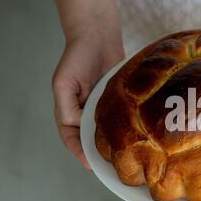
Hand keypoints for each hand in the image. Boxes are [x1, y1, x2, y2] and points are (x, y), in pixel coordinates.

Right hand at [52, 31, 123, 168]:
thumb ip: (68, 107)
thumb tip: (80, 126)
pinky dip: (125, 127)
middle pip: (90, 138)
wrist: (98, 35)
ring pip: (106, 131)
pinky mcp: (117, 99)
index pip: (71, 139)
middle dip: (99, 153)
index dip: (79, 153)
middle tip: (112, 166)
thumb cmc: (77, 56)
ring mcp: (102, 106)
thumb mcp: (64, 82)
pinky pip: (120, 117)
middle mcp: (85, 111)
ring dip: (113, 143)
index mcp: (68, 110)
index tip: (91, 165)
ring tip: (124, 155)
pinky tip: (135, 135)